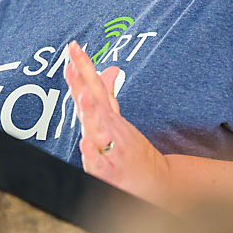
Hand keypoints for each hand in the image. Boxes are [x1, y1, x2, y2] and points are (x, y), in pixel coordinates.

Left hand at [64, 40, 171, 206]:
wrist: (157, 184)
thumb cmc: (133, 152)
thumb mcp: (120, 120)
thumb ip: (110, 96)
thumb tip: (109, 70)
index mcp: (109, 117)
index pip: (93, 86)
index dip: (83, 66)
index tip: (74, 47)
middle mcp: (109, 130)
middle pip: (94, 100)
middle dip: (83, 78)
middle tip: (74, 58)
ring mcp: (109, 150)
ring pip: (97, 129)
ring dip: (91, 112)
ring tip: (85, 96)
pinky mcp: (108, 172)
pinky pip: (97, 162)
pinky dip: (91, 153)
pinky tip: (84, 142)